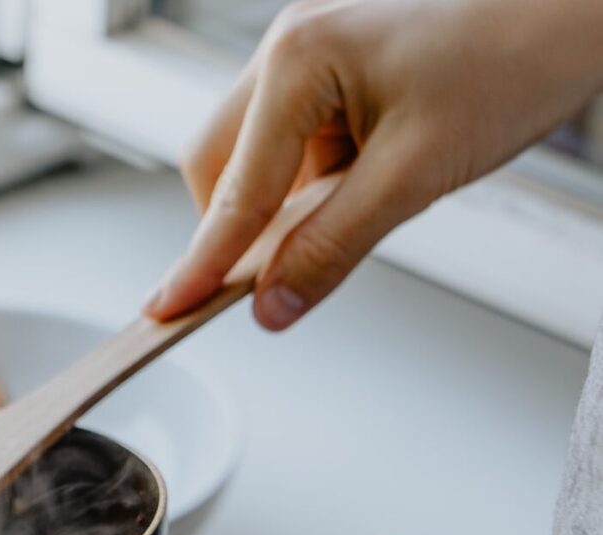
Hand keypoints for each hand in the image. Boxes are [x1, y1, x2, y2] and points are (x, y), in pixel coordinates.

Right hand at [147, 0, 602, 330]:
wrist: (578, 8)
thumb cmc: (516, 59)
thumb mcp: (417, 174)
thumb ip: (333, 246)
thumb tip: (273, 304)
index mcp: (298, 59)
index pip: (233, 189)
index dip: (203, 261)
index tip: (168, 310)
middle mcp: (288, 46)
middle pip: (218, 163)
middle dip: (237, 225)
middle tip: (265, 279)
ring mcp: (308, 51)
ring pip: (252, 154)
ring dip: (282, 202)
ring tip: (359, 207)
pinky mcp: (332, 67)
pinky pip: (292, 140)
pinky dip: (312, 180)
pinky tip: (365, 183)